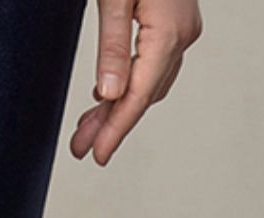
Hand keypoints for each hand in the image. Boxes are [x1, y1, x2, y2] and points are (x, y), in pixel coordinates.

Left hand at [70, 0, 201, 166]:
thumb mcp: (114, 0)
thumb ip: (112, 45)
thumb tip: (109, 93)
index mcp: (168, 32)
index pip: (138, 95)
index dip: (115, 130)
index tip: (97, 155)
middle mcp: (182, 34)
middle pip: (143, 93)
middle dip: (111, 124)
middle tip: (81, 147)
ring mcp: (183, 28)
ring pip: (150, 81)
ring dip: (119, 105)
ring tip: (90, 126)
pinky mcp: (176, 21)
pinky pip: (155, 64)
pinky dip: (131, 83)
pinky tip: (111, 93)